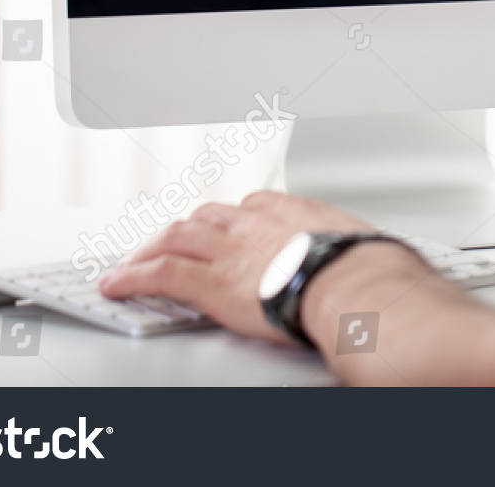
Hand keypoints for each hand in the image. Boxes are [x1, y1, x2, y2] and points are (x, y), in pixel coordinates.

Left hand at [98, 191, 371, 342]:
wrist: (355, 287)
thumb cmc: (368, 272)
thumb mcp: (366, 248)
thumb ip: (355, 251)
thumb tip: (377, 262)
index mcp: (295, 213)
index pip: (253, 206)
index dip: (233, 217)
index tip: (228, 225)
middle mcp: (256, 224)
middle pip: (206, 217)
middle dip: (184, 228)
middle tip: (168, 241)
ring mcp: (230, 250)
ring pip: (174, 238)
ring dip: (148, 249)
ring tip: (132, 262)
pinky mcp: (211, 283)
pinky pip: (160, 273)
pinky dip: (132, 276)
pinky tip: (117, 284)